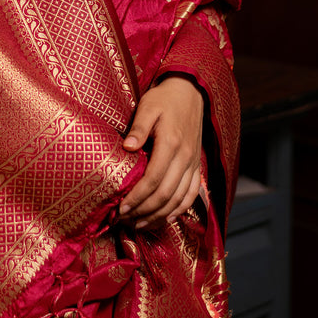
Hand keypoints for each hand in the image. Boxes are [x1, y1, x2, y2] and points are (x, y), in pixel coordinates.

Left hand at [118, 74, 203, 227]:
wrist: (191, 92)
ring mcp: (193, 164)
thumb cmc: (164, 99)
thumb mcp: (148, 107)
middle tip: (124, 221)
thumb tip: (127, 147)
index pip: (153, 180)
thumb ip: (138, 127)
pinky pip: (191, 195)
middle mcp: (185, 158)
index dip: (137, 198)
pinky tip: (165, 218)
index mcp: (171, 143)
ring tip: (139, 225)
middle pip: (165, 195)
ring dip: (159, 216)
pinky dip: (179, 210)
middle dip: (144, 211)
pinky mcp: (197, 166)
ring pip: (178, 199)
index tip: (121, 208)